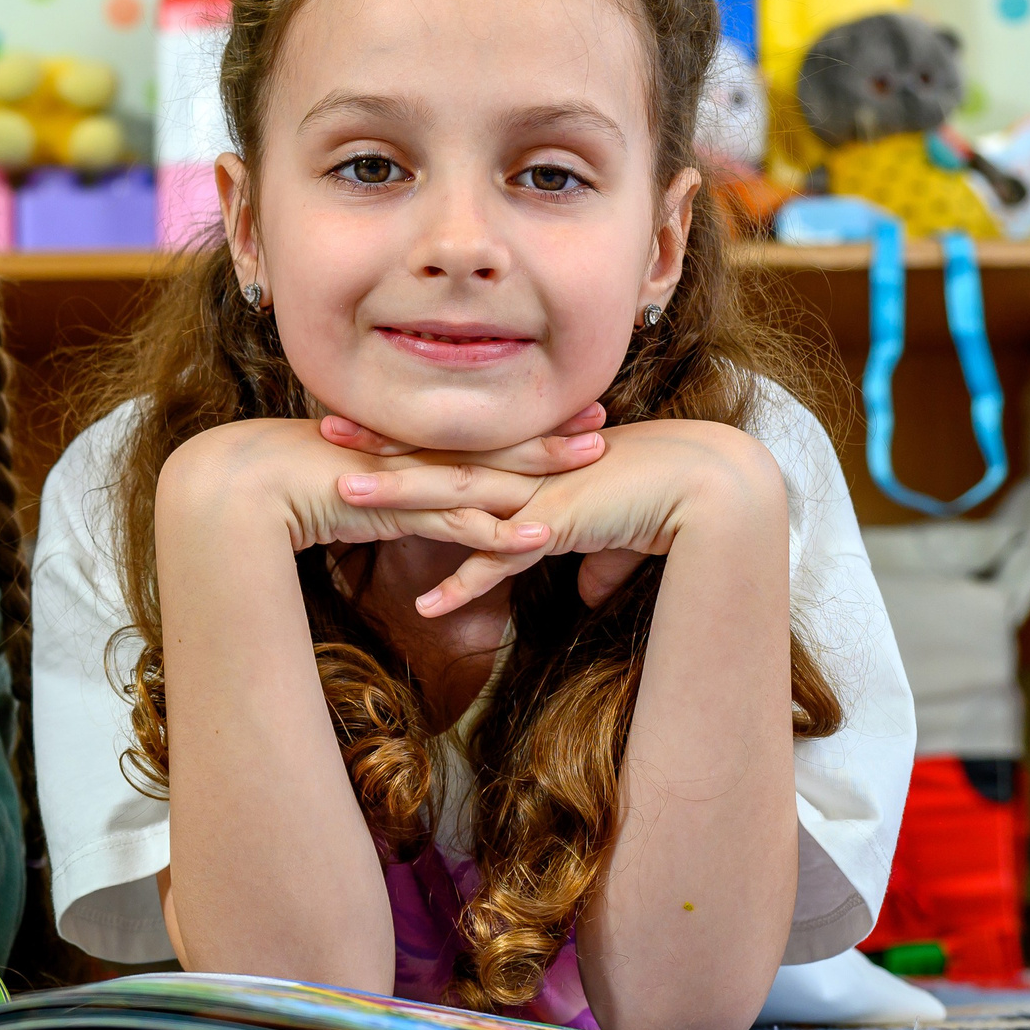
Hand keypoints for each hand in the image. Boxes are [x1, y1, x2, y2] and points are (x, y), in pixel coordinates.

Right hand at [157, 404, 607, 568]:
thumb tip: (410, 508)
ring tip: (591, 464)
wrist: (242, 488)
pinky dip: (498, 533)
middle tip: (604, 420)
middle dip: (550, 434)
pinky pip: (455, 524)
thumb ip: (389, 497)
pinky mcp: (393, 509)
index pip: (477, 432)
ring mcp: (404, 478)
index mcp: (405, 444)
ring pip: (485, 475)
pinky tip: (538, 539)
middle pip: (492, 442)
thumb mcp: (352, 490)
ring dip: (540, 472)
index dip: (524, 423)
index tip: (567, 410)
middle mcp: (410, 453)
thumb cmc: (288, 488)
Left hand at [336, 418, 784, 616]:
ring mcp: (536, 495)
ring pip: (454, 494)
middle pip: (438, 456)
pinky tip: (427, 605)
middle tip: (322, 435)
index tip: (357, 425)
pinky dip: (466, 582)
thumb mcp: (608, 531)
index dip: (404, 435)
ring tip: (342, 498)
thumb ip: (586, 554)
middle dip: (378, 447)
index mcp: (527, 460)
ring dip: (397, 498)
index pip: (453, 444)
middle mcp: (524, 470)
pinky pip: (502, 557)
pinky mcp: (558, 527)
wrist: (707, 489)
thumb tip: (589, 588)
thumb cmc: (657, 501)